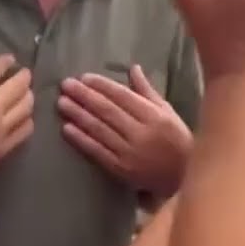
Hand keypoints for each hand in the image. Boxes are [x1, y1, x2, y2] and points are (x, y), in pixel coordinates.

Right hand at [0, 51, 34, 176]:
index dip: (4, 63)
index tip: (10, 59)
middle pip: (17, 87)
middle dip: (23, 77)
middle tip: (25, 74)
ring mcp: (0, 130)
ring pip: (25, 107)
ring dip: (28, 97)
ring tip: (26, 94)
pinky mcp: (3, 149)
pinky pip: (24, 131)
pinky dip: (27, 121)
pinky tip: (25, 119)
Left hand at [57, 64, 191, 197]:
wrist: (183, 177)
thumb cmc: (176, 139)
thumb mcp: (167, 111)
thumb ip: (147, 91)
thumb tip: (133, 68)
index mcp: (154, 115)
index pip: (122, 96)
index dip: (102, 86)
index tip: (84, 77)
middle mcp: (141, 132)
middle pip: (107, 111)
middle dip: (84, 96)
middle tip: (65, 85)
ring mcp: (129, 152)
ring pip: (100, 130)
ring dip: (78, 115)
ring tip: (62, 103)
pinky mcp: (121, 169)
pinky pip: (98, 151)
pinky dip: (81, 140)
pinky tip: (67, 129)